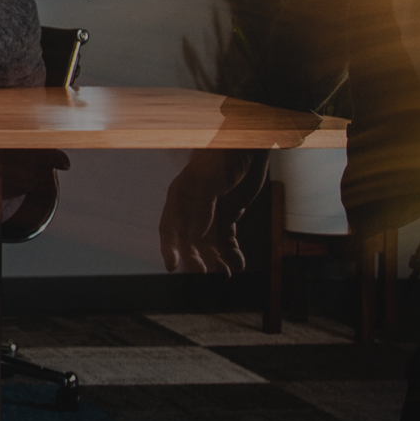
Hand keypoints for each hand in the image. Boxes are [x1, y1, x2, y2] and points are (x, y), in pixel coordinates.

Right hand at [159, 148, 267, 275]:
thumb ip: (202, 208)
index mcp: (180, 198)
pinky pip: (228, 240)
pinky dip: (233, 253)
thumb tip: (194, 236)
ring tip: (225, 274)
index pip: (169, 228)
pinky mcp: (230, 216)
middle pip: (189, 242)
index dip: (169, 248)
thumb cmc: (225, 157)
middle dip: (196, 259)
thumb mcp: (210, 181)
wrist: (251, 146)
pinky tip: (239, 264)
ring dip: (216, 260)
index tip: (172, 266)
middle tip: (205, 273)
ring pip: (210, 245)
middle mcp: (193, 209)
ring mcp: (211, 214)